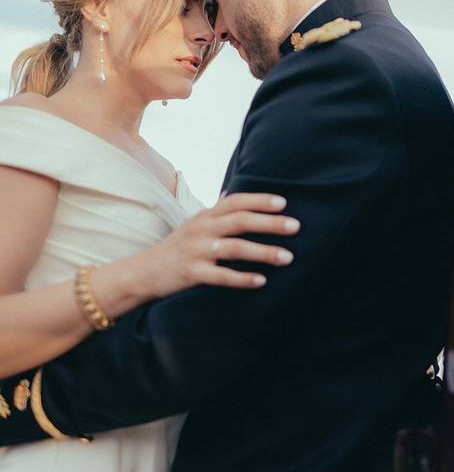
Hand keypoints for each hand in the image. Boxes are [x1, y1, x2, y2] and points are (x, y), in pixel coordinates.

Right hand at [128, 193, 299, 298]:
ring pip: (235, 248)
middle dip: (270, 223)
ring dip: (264, 252)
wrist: (140, 273)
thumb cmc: (175, 247)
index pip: (235, 201)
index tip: (284, 203)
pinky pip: (220, 276)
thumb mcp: (193, 223)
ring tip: (288, 257)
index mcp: (205, 216)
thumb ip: (214, 209)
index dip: (259, 200)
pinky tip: (262, 281)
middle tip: (296, 226)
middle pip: (240, 221)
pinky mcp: (191, 274)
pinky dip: (242, 278)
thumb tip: (231, 190)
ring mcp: (196, 251)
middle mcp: (201, 229)